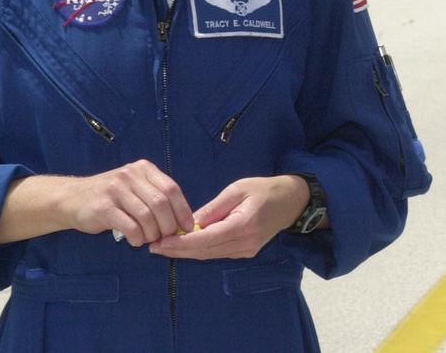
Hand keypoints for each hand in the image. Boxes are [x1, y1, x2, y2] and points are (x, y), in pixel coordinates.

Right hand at [64, 160, 194, 246]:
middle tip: (166, 237)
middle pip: (161, 203)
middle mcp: (130, 175)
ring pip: (147, 216)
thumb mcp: (134, 187)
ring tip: (149, 240)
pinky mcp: (103, 207)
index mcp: (143, 168)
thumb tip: (181, 220)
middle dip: (168, 225)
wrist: (71, 199)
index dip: (183, 210)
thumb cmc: (110, 197)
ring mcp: (115, 190)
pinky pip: (130, 226)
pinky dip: (138, 238)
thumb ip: (155, 196)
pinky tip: (136, 241)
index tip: (187, 227)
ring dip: (153, 234)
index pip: (171, 189)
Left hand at [149, 175, 308, 259]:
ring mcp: (246, 251)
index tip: (159, 243)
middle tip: (153, 247)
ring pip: (210, 255)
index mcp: (242, 225)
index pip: (204, 239)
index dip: (179, 244)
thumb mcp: (237, 190)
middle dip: (177, 251)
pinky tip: (185, 245)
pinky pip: (218, 253)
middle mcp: (244, 243)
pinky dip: (200, 250)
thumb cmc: (264, 189)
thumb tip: (189, 222)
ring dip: (187, 252)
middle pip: (204, 252)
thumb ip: (213, 208)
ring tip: (163, 246)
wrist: (291, 201)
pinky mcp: (246, 252)